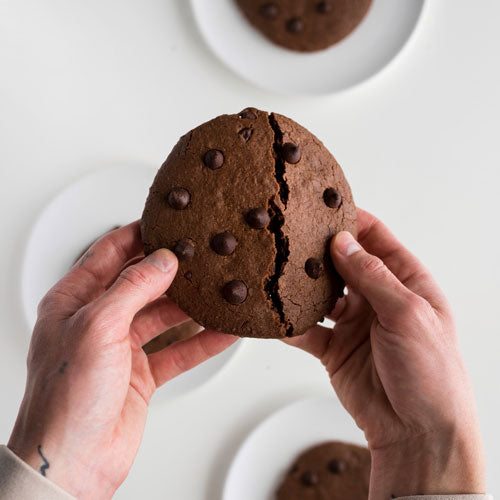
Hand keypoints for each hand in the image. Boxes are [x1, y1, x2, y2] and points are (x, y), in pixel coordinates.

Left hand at [8, 222, 236, 498]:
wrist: (74, 461)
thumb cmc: (66, 399)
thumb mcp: (97, 328)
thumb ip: (132, 289)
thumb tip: (163, 260)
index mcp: (75, 302)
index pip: (109, 253)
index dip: (139, 236)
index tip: (169, 223)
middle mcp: (99, 321)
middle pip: (143, 283)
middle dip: (173, 270)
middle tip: (202, 255)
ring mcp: (122, 348)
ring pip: (165, 316)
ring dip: (192, 306)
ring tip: (219, 290)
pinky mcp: (142, 373)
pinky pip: (179, 349)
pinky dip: (202, 341)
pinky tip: (224, 331)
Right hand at [286, 208, 485, 498]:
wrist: (417, 432)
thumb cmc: (432, 374)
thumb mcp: (407, 314)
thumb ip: (372, 277)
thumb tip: (343, 242)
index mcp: (406, 282)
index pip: (376, 239)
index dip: (351, 222)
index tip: (323, 209)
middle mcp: (378, 298)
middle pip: (342, 263)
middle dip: (319, 251)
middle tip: (292, 238)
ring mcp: (354, 323)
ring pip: (321, 295)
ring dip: (302, 287)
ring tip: (280, 273)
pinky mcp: (334, 348)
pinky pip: (307, 330)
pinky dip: (291, 323)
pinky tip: (277, 315)